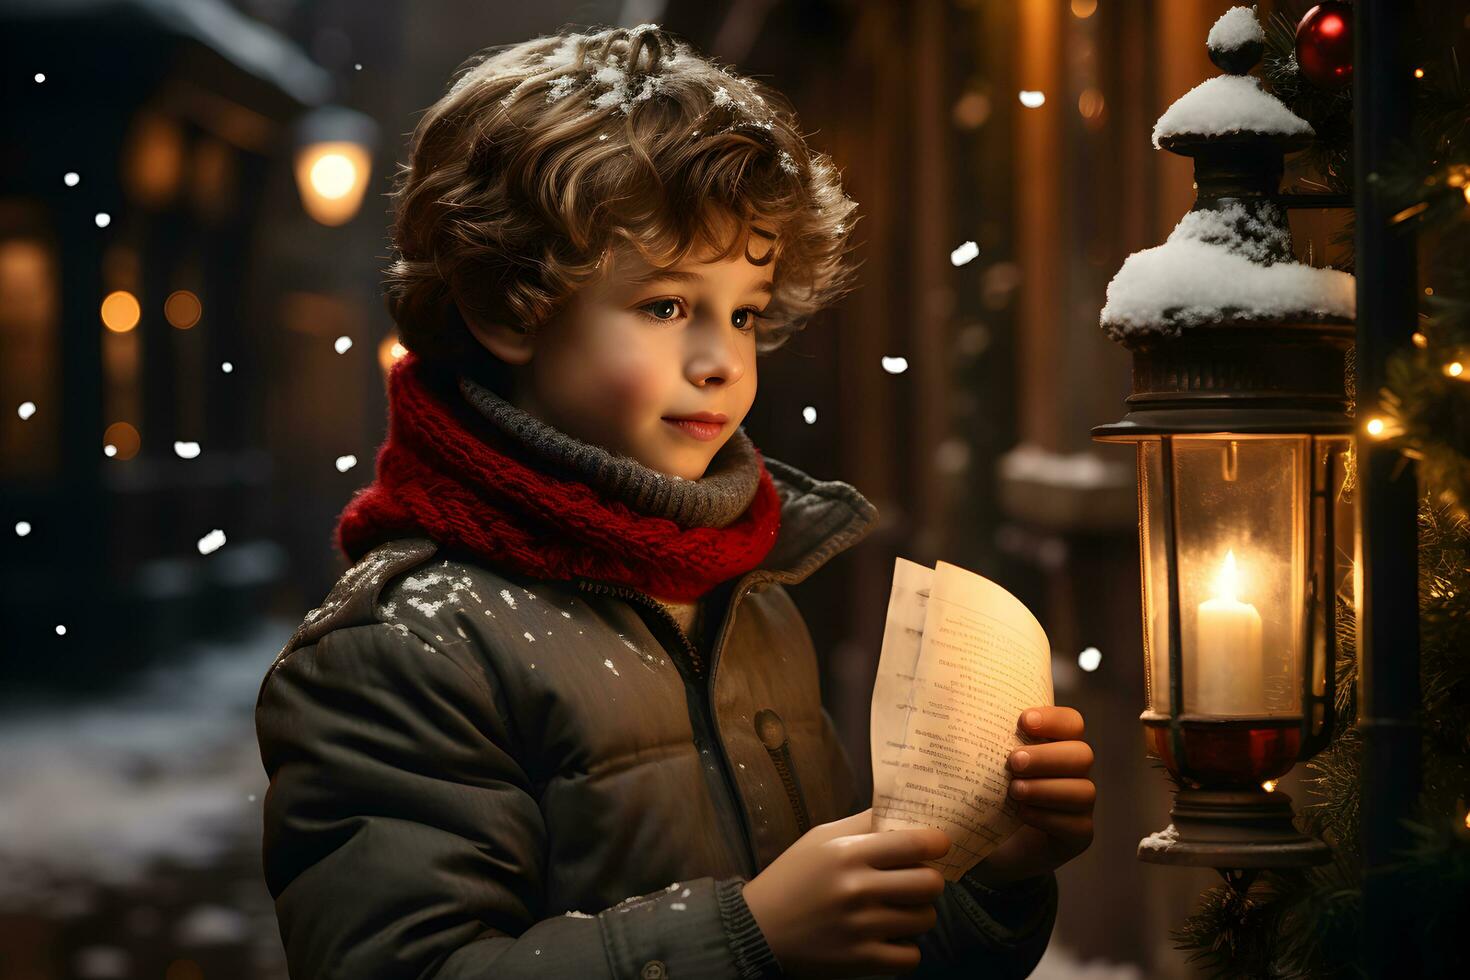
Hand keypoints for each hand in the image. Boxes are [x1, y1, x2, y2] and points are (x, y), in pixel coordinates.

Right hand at [741, 808, 949, 978]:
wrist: (757, 929)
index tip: (940, 846)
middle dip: (931, 881)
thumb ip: (861, 823)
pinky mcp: (860, 961)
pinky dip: (906, 949)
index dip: (938, 843)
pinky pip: (911, 956)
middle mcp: (858, 889)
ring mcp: (861, 928)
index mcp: (848, 853)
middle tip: (916, 882)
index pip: (914, 843)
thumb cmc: (792, 878)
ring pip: (925, 919)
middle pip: (930, 883)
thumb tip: (903, 809)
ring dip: (918, 915)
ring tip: (900, 911)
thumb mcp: (820, 839)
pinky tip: (890, 938)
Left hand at [965, 706, 1094, 887]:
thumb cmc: (983, 793)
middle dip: (1046, 757)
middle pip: (1082, 755)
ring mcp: (1080, 805)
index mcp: (1057, 745)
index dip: (1054, 719)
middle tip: (1013, 762)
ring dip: (1046, 789)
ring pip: (1084, 791)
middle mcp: (1075, 772)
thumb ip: (980, 739)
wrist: (984, 845)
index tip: (1023, 721)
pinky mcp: (1078, 835)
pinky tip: (1022, 814)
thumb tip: (949, 707)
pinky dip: (1047, 817)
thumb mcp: (980, 764)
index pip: (1072, 723)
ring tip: (1014, 791)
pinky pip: (1077, 825)